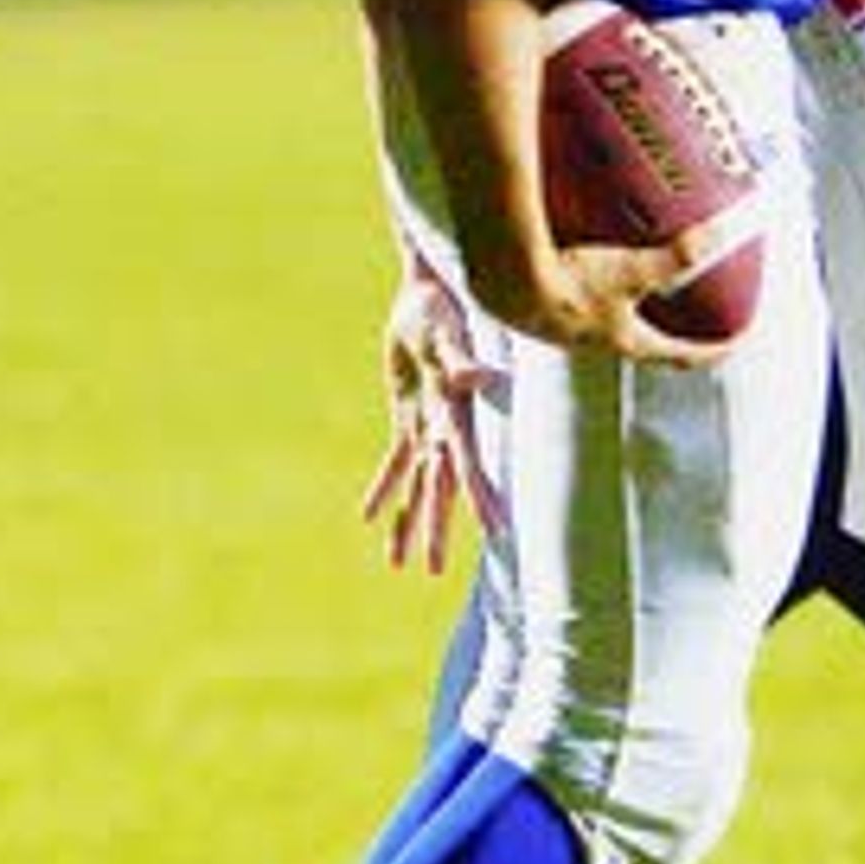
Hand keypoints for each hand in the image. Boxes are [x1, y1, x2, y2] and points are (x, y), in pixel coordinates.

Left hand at [363, 248, 495, 571]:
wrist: (428, 292)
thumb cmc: (441, 308)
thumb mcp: (447, 334)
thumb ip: (461, 360)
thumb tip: (481, 376)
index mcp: (456, 414)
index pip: (467, 464)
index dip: (480, 496)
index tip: (495, 530)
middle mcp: (445, 428)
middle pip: (439, 488)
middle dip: (435, 528)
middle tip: (433, 572)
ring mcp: (427, 425)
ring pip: (416, 485)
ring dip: (408, 521)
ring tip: (397, 563)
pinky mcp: (407, 415)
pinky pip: (394, 461)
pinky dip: (384, 487)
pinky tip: (369, 515)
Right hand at [466, 210, 739, 366]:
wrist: (507, 282)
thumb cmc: (569, 283)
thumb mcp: (630, 268)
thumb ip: (676, 255)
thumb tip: (719, 236)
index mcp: (625, 340)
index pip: (681, 356)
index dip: (713, 350)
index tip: (735, 342)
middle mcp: (596, 343)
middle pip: (643, 345)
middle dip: (667, 333)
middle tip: (686, 315)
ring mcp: (564, 332)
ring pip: (604, 328)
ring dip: (623, 313)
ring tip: (630, 288)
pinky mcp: (536, 313)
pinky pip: (571, 305)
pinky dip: (585, 293)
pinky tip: (577, 269)